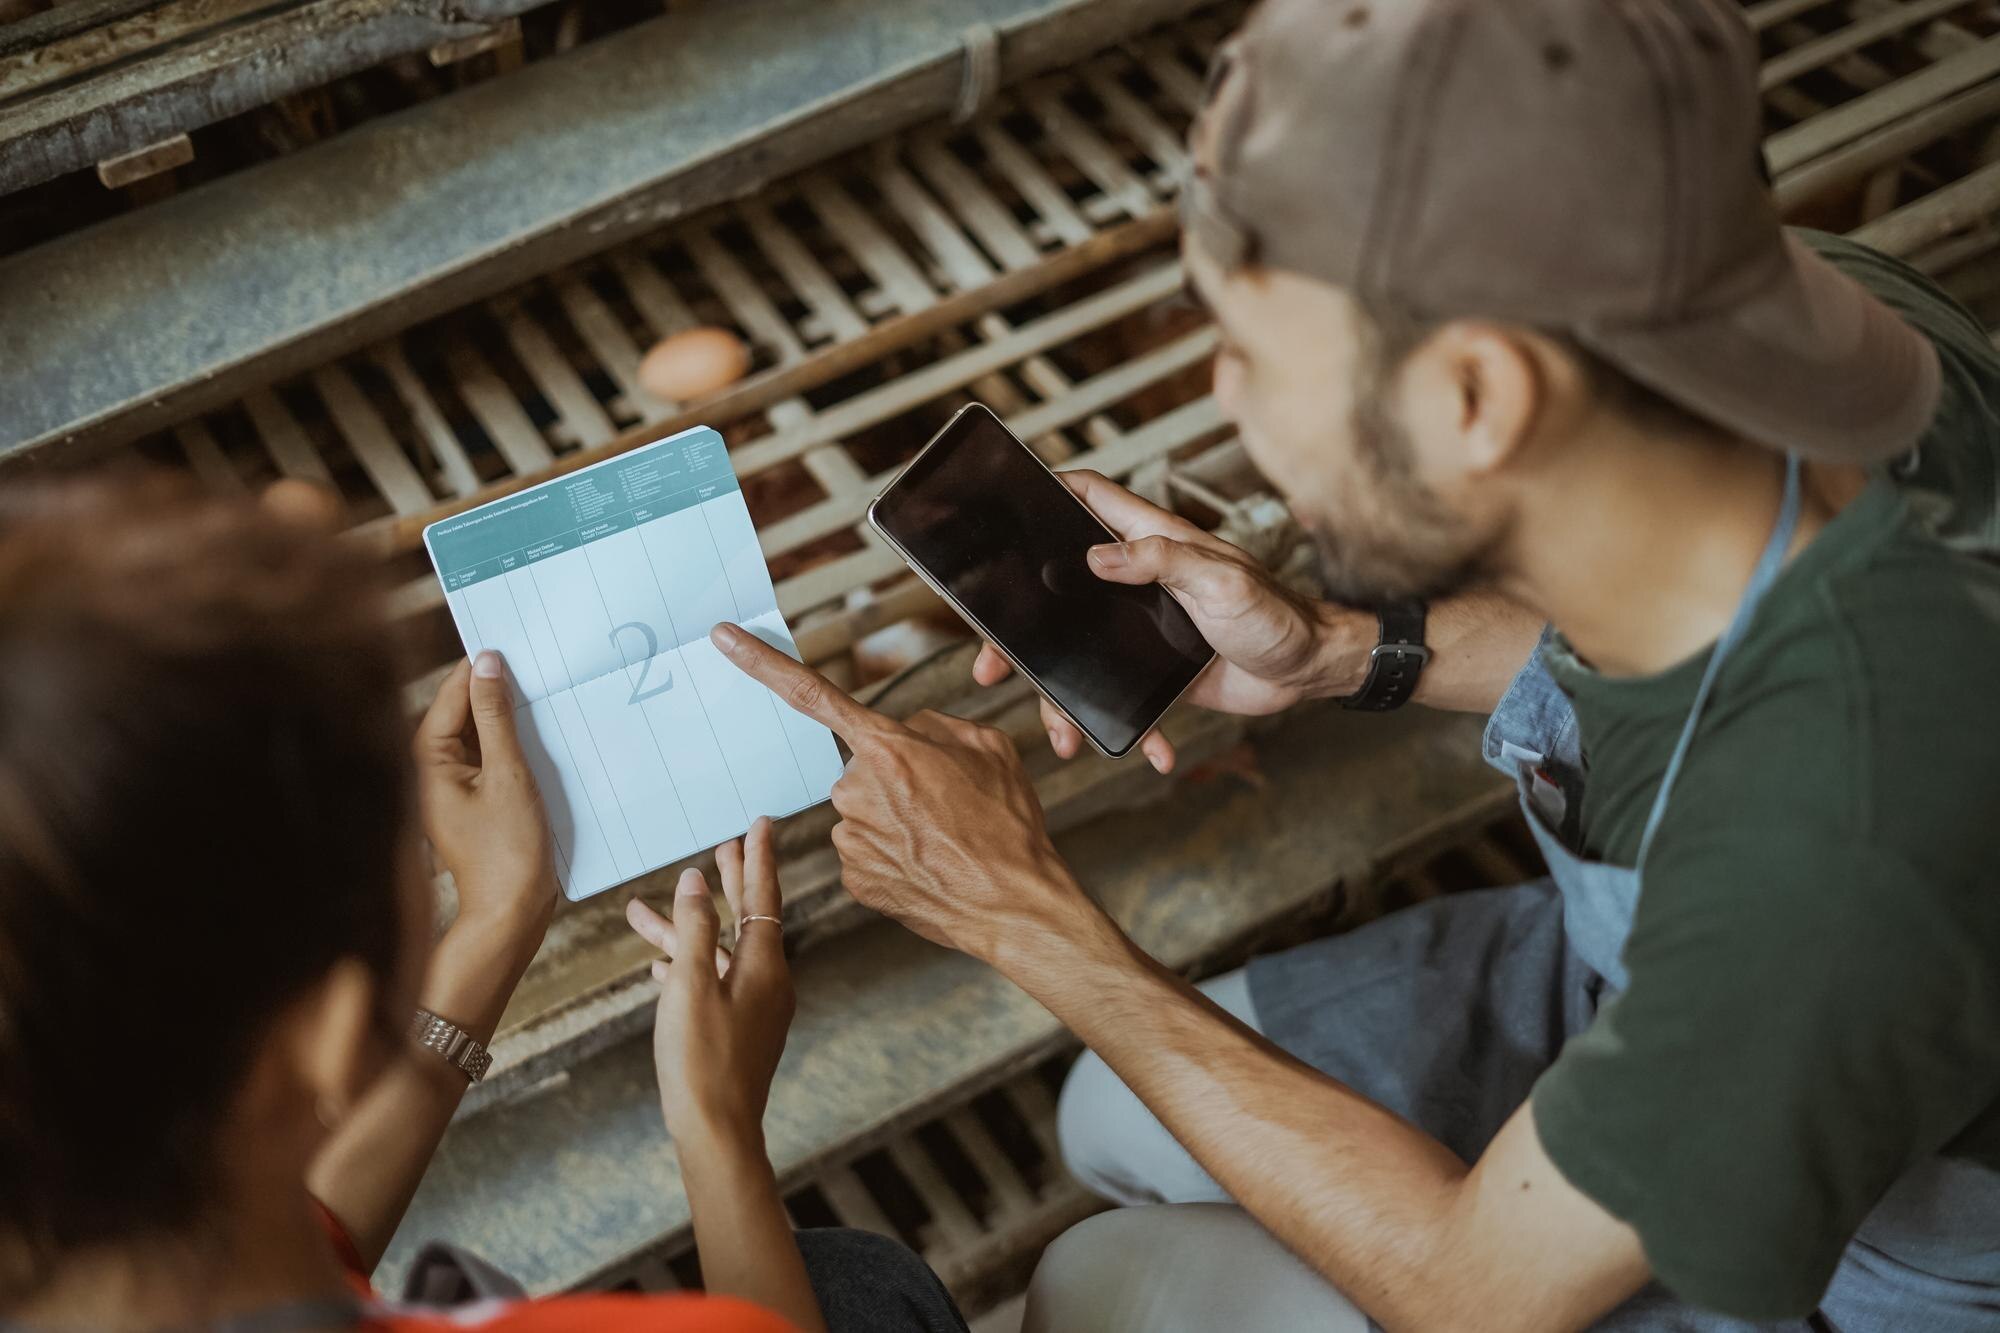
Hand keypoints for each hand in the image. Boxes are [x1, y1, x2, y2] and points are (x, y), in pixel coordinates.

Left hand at [413, 652, 555, 940]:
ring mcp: (450, 786)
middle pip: (462, 711)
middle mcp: (429, 769)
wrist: (509, 915)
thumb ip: (497, 716)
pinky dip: (510, 745)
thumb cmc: (507, 851)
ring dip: (506, 718)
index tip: (515, 640)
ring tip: (542, 696)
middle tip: (536, 663)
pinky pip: (487, 758)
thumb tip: (488, 663)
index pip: (452, 695)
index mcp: (426, 760)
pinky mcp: (471, 800)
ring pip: (477, 734)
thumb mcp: (509, 774)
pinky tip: (538, 737)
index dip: (482, 667)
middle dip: (495, 690)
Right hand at [626, 818, 794, 1142]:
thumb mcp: (690, 986)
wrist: (717, 1134)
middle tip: (722, 846)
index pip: (764, 895)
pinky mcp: (739, 1031)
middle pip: (748, 918)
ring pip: (718, 954)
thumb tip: (697, 880)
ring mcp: (755, 1008)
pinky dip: (689, 968)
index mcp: (764, 965)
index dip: (758, 857)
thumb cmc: (702, 1061)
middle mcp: (768, 981)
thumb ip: (693, 928)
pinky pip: (714, 984)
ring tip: (641, 911)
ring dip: (685, 932)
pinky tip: (659, 968)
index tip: (761, 822)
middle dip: (730, 883)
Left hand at [712, 624, 1090, 963]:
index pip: (811, 693)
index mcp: (887, 747)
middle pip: (864, 769)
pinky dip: (894, 855)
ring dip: (897, 820)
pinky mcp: (852, 877)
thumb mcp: (988, 748)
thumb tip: (907, 736)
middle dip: (896, 779)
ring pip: (864, 812)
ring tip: (946, 840)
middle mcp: (855, 789)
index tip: (722, 638)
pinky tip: (929, 865)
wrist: (1013, 905)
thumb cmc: (1006, 826)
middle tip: (946, 805)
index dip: (761, 663)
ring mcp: (849, 837)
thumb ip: (933, 728)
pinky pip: (866, 851)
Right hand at [972, 470, 1367, 771]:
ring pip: (1082, 654)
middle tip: (993, 661)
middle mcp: (1141, 580)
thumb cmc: (1278, 614)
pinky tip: (1152, 754)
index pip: (1091, 500)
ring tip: (1061, 734)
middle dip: (1021, 629)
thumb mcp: (1222, 582)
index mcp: (1154, 543)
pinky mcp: (1159, 670)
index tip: (1007, 502)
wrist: (1312, 670)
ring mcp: (1145, 626)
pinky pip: (1128, 698)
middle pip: (1061, 590)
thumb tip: (1097, 558)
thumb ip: (1161, 561)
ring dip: (1064, 697)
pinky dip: (1134, 729)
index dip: (1049, 493)